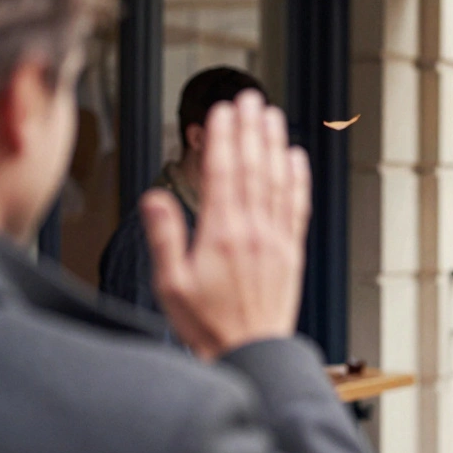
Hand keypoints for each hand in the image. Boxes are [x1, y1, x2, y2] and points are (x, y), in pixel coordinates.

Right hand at [141, 91, 311, 359]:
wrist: (253, 354)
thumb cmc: (208, 325)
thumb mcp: (171, 286)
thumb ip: (165, 237)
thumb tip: (154, 197)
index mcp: (221, 235)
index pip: (222, 173)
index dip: (223, 138)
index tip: (222, 112)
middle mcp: (253, 231)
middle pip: (252, 168)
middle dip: (249, 129)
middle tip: (248, 97)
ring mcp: (276, 239)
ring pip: (277, 180)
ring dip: (274, 144)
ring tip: (271, 115)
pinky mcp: (291, 251)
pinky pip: (297, 206)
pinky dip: (298, 179)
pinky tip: (296, 158)